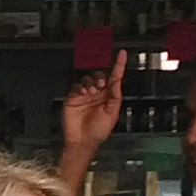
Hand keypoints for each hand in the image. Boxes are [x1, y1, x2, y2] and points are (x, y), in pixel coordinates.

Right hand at [59, 51, 126, 167]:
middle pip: (100, 76)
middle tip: (100, 85)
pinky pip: (75, 86)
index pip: (115, 77)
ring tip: (90, 91)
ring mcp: (85, 95)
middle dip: (100, 77)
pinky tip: (82, 92)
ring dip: (90, 81)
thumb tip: (118, 82)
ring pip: (87, 78)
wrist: (82, 141)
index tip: (122, 54)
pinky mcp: (73, 98)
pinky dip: (79, 86)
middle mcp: (97, 94)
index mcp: (109, 97)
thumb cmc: (98, 131)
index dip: (119, 65)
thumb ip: (115, 97)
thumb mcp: (112, 114)